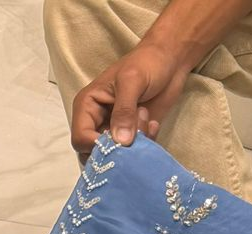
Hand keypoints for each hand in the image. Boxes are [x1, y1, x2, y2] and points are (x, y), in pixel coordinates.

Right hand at [70, 39, 189, 154]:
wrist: (171, 59)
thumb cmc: (147, 62)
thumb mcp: (132, 81)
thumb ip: (124, 111)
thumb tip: (120, 141)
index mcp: (87, 106)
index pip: (80, 139)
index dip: (97, 146)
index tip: (120, 141)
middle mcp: (96, 122)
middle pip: (94, 154)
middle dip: (117, 147)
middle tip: (136, 129)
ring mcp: (113, 131)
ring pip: (114, 157)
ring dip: (133, 146)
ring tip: (145, 120)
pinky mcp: (130, 137)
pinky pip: (132, 154)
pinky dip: (145, 144)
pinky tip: (153, 124)